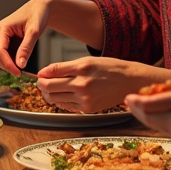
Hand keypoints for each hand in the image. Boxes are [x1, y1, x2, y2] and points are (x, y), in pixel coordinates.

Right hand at [0, 0, 52, 72]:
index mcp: (1, 28)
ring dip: (7, 64)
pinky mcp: (3, 41)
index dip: (8, 64)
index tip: (18, 73)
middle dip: (6, 65)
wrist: (39, 8)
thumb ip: (26, 48)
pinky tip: (20, 62)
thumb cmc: (37, 15)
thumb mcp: (34, 31)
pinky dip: (10, 61)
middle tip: (21, 73)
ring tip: (22, 68)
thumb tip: (20, 64)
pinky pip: (2, 54)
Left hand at [35, 57, 162, 112]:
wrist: (130, 81)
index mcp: (82, 67)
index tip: (40, 74)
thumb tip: (44, 72)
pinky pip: (66, 106)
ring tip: (50, 89)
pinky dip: (60, 101)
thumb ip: (64, 67)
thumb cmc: (109, 68)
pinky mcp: (88, 109)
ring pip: (55, 98)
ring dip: (48, 94)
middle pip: (49, 87)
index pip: (52, 71)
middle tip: (41, 82)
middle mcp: (82, 84)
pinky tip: (64, 95)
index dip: (42, 73)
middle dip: (41, 84)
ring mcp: (85, 98)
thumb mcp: (87, 60)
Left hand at [124, 87, 170, 144]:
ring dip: (147, 116)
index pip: (147, 108)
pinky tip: (159, 114)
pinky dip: (160, 122)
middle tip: (129, 101)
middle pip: (149, 119)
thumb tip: (140, 101)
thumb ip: (164, 97)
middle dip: (137, 110)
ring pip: (157, 125)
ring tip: (140, 105)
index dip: (134, 103)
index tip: (127, 97)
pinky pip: (168, 130)